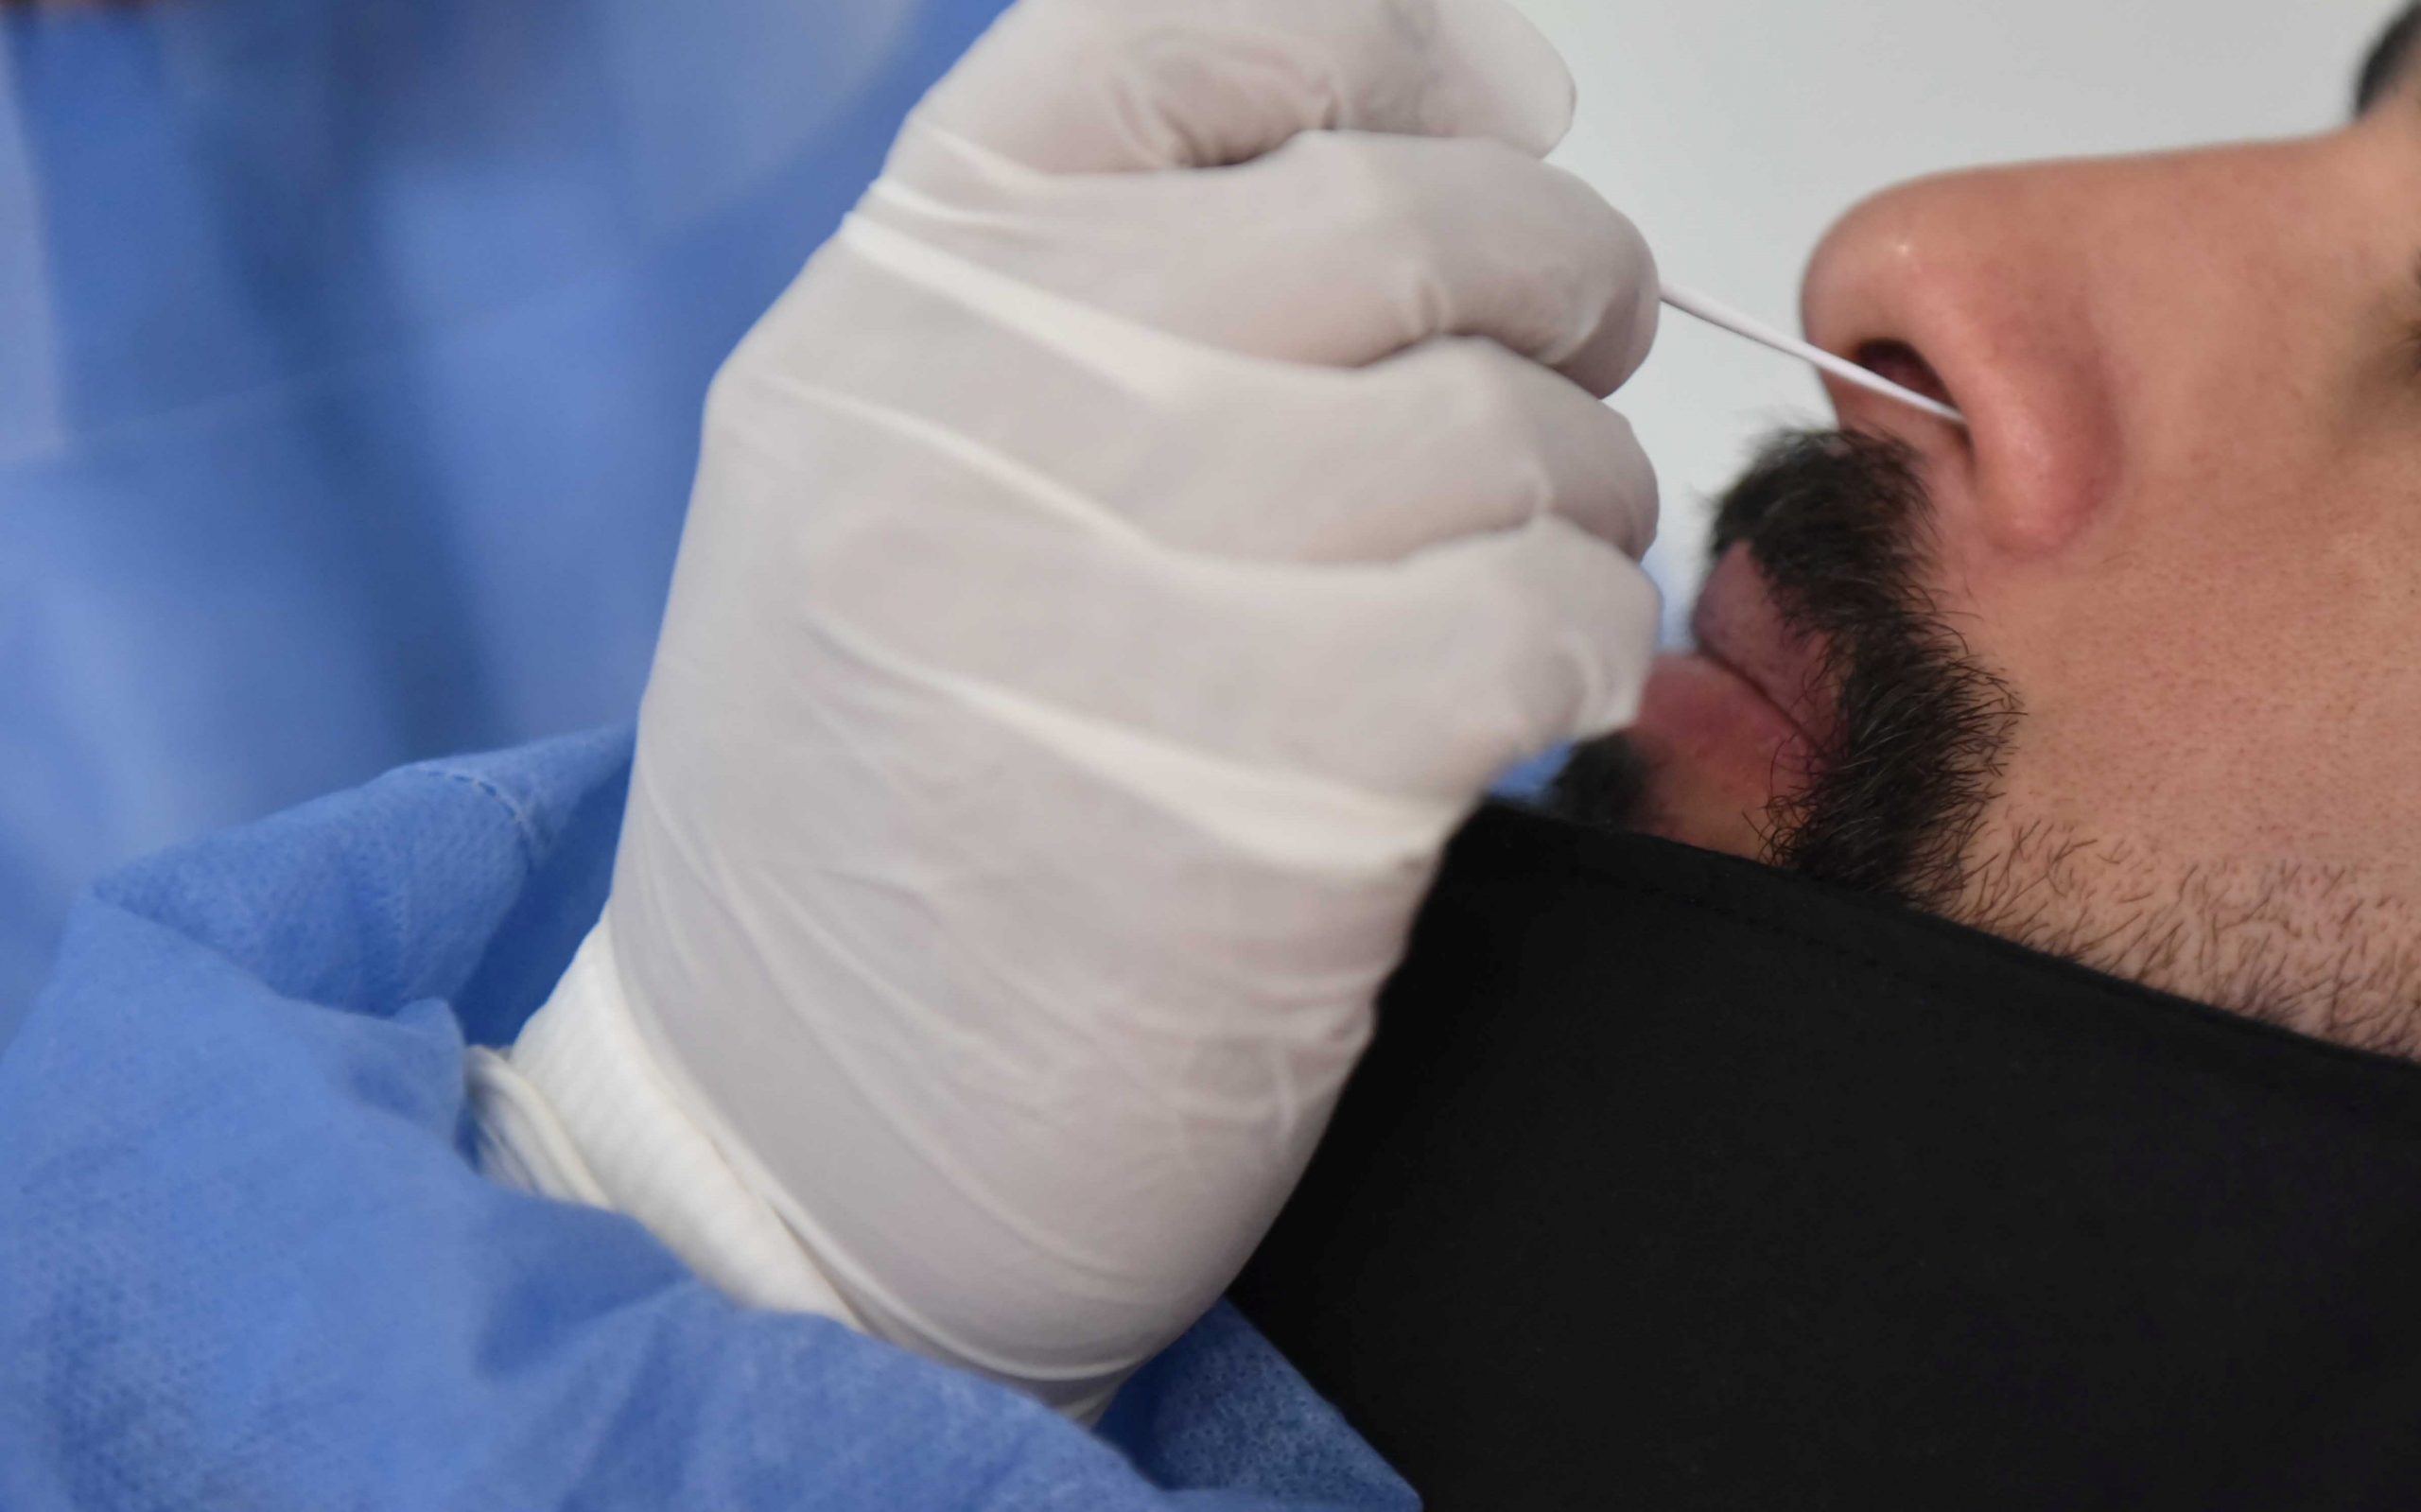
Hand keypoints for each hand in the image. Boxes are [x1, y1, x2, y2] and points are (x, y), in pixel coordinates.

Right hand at [581, 0, 1659, 1415]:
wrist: (789, 1147)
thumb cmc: (884, 807)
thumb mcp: (902, 484)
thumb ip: (1108, 301)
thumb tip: (1448, 119)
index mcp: (886, 319)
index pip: (1173, 34)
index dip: (1389, 42)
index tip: (1502, 111)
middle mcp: (963, 431)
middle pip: (1391, 220)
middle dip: (1556, 278)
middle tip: (1571, 359)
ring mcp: (1085, 615)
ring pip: (1490, 429)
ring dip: (1579, 490)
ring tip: (1532, 564)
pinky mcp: (1242, 809)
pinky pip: (1529, 621)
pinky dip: (1578, 644)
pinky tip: (1525, 696)